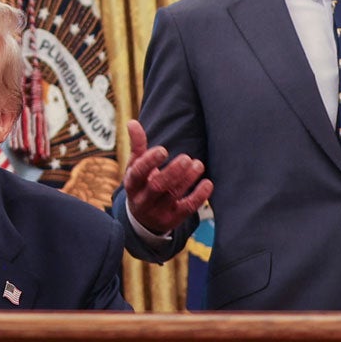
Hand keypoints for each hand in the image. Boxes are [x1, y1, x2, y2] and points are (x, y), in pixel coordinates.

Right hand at [121, 119, 213, 234]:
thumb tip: (132, 122)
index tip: (163, 150)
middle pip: (157, 186)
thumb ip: (137, 146)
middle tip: (186, 158)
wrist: (142, 219)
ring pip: (173, 195)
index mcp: (132, 184)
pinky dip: (199, 196)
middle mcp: (143, 199)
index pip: (138, 173)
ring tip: (198, 164)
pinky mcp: (173, 219)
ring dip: (187, 179)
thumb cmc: (141, 185)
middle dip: (172, 172)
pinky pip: (187, 209)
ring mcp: (158, 212)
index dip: (150, 162)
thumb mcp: (136, 168)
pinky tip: (208, 183)